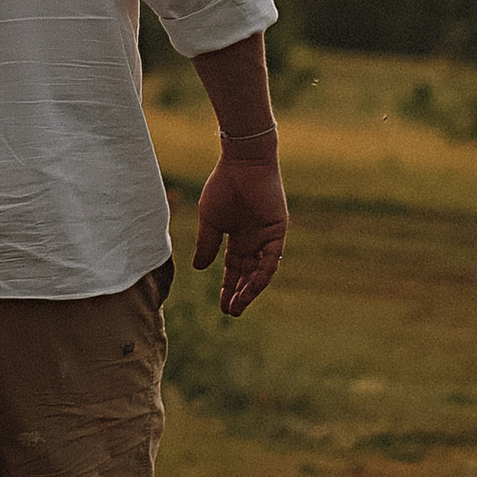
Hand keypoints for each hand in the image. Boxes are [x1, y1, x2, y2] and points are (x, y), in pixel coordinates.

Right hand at [191, 148, 287, 314]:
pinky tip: (252, 288)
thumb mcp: (210, 221)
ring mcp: (266, 238)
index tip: (221, 306)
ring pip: (260, 271)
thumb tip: (199, 269)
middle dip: (239, 294)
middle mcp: (253, 241)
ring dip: (251, 290)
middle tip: (231, 313)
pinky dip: (263, 273)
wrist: (241, 164)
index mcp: (237, 238)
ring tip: (238, 307)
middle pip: (248, 275)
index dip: (228, 288)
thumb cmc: (223, 187)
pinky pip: (272, 258)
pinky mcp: (277, 232)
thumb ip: (207, 244)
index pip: (234, 269)